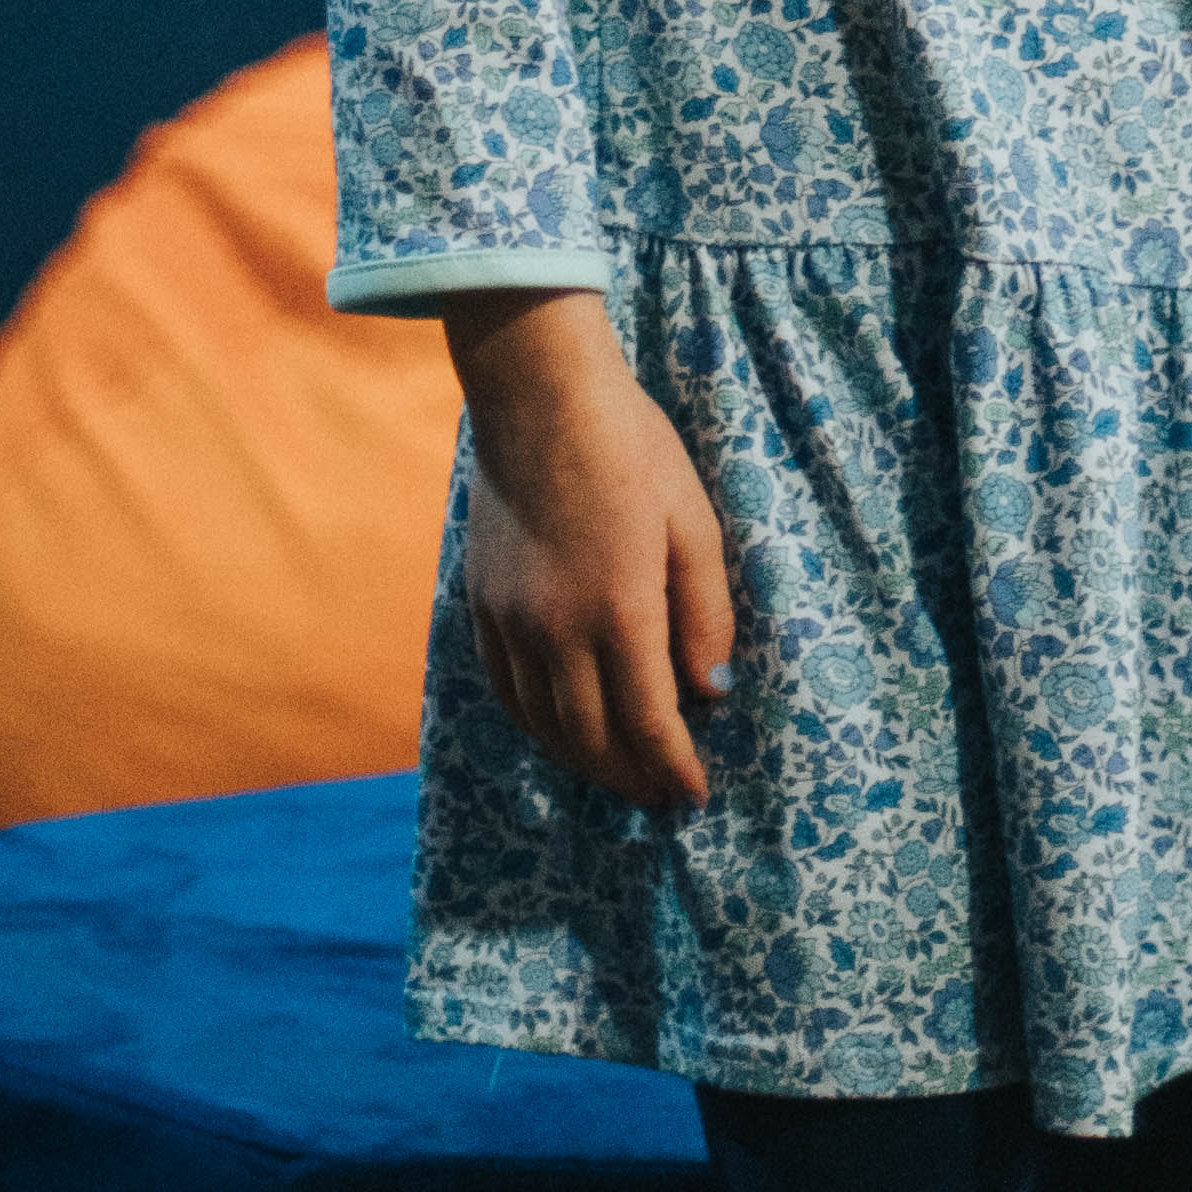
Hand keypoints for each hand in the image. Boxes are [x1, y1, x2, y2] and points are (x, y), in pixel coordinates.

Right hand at [445, 293, 738, 807]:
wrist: (538, 395)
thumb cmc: (630, 447)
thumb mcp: (692, 521)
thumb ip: (705, 613)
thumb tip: (711, 692)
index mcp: (619, 610)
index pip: (650, 721)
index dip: (674, 768)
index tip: (693, 795)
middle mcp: (556, 630)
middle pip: (591, 739)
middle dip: (630, 777)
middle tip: (659, 796)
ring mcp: (510, 621)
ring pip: (542, 724)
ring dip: (583, 761)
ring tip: (618, 773)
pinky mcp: (480, 604)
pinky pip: (505, 690)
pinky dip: (536, 725)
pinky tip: (560, 729)